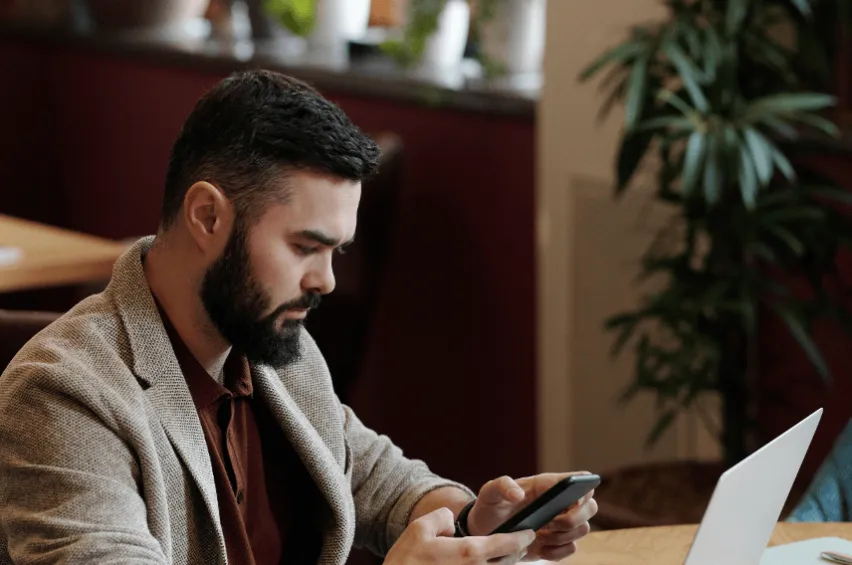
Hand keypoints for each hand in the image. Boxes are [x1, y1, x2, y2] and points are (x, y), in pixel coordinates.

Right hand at [385, 507, 535, 564]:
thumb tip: (451, 520)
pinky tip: (482, 564)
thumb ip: (440, 517)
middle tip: (520, 544)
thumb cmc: (406, 562)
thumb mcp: (419, 529)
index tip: (529, 533)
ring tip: (506, 555)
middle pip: (506, 562)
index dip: (520, 537)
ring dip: (504, 563)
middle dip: (515, 551)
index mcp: (468, 552)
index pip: (504, 544)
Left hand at [466, 472, 597, 561]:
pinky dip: (557, 551)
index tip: (574, 499)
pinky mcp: (555, 543)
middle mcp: (558, 503)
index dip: (584, 487)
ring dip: (564, 535)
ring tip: (540, 535)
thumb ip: (502, 486)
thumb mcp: (490, 492)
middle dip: (575, 517)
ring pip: (583, 529)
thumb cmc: (490, 506)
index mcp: (546, 485)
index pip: (576, 480)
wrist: (485, 532)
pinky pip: (571, 549)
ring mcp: (559, 524)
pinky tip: (540, 548)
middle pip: (590, 507)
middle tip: (550, 523)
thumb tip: (518, 495)